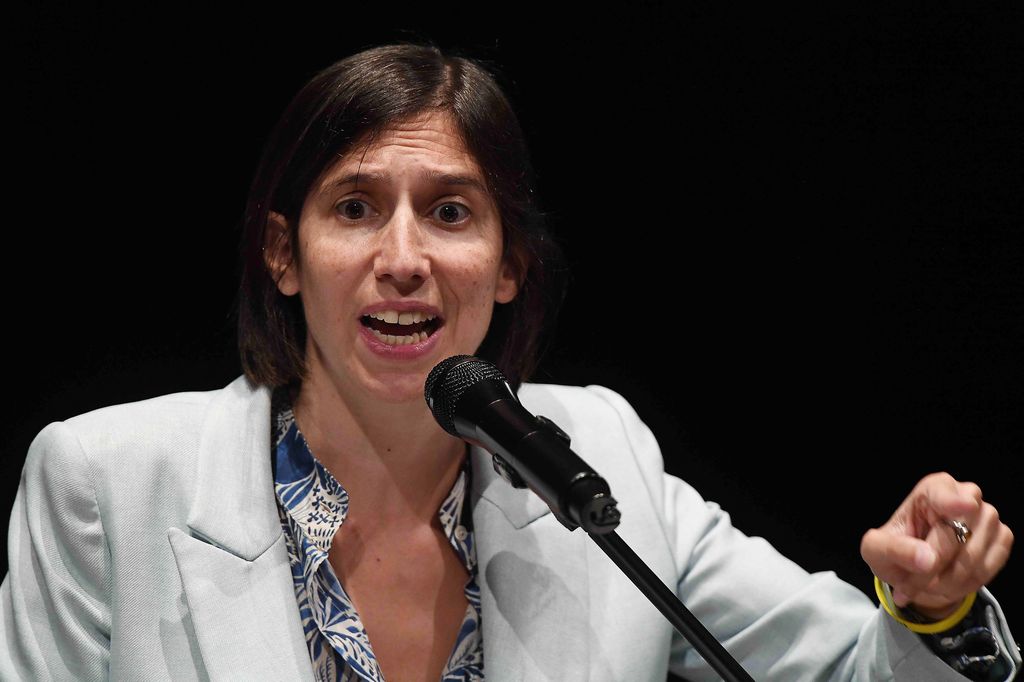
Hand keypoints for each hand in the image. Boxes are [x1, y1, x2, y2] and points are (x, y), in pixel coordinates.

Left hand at [860, 472, 1013, 618]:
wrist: (916, 567)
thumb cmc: (894, 549)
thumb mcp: (876, 550)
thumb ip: (894, 549)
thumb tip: (928, 560)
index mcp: (932, 488)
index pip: (944, 492)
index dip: (953, 501)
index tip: (962, 507)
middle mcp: (966, 495)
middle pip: (953, 539)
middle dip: (930, 571)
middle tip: (908, 586)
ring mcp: (988, 516)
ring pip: (972, 559)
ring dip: (946, 583)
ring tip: (926, 585)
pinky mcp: (1002, 537)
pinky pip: (987, 570)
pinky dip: (965, 586)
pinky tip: (948, 584)